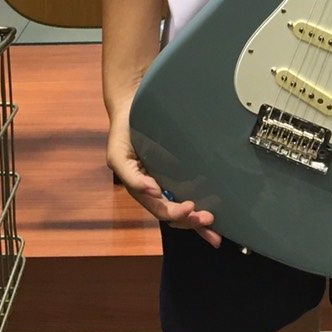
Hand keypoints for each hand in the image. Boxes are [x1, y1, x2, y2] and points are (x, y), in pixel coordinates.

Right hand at [106, 104, 220, 246]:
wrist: (129, 111)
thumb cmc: (123, 136)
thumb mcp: (119, 158)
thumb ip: (133, 179)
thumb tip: (155, 192)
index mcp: (143, 192)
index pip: (162, 210)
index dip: (176, 213)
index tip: (191, 206)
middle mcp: (156, 190)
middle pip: (174, 214)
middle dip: (191, 220)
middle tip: (209, 219)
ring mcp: (167, 182)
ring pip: (183, 206)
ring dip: (197, 217)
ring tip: (213, 220)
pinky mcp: (176, 170)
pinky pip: (188, 189)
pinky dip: (200, 199)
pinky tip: (212, 198)